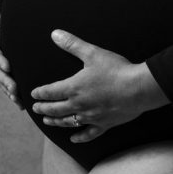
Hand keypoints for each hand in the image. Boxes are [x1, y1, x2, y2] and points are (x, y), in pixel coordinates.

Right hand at [0, 0, 23, 109]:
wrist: (3, 21)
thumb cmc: (1, 12)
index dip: (0, 59)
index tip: (8, 66)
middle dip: (6, 80)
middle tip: (15, 88)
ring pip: (2, 80)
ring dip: (9, 90)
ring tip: (18, 100)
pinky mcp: (6, 70)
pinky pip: (7, 83)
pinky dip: (12, 93)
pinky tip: (21, 104)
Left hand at [30, 29, 168, 143]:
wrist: (138, 88)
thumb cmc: (116, 70)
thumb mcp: (92, 53)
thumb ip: (72, 44)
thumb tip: (55, 34)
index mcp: (74, 88)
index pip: (51, 92)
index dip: (41, 93)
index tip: (34, 94)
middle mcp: (79, 105)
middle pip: (56, 109)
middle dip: (44, 109)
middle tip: (35, 109)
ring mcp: (91, 117)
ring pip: (68, 122)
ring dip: (55, 122)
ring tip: (48, 122)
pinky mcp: (104, 124)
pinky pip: (88, 134)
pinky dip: (80, 137)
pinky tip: (74, 139)